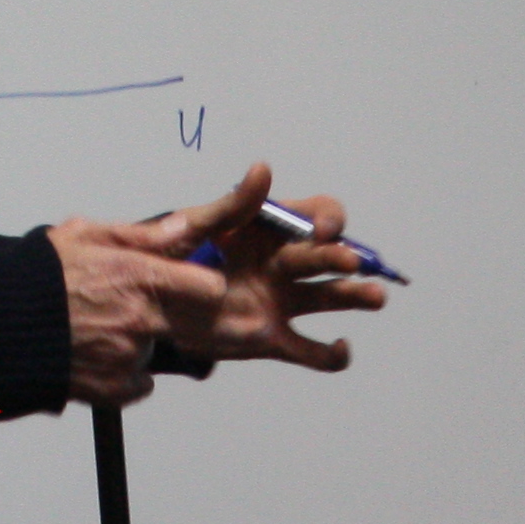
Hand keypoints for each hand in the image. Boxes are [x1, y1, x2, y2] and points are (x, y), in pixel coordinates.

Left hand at [45, 162, 388, 406]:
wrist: (149, 300)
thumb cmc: (180, 252)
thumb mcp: (199, 222)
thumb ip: (234, 201)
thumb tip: (263, 168)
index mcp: (274, 230)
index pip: (318, 216)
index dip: (327, 220)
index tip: (322, 228)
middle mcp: (286, 263)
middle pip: (328, 257)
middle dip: (342, 257)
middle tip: (349, 261)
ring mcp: (282, 301)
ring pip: (330, 298)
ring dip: (355, 297)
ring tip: (375, 298)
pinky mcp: (272, 336)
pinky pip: (309, 350)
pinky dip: (330, 354)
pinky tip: (340, 350)